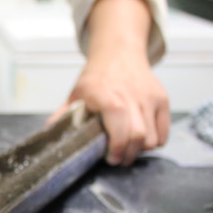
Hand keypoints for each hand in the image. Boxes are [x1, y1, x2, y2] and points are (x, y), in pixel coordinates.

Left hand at [49, 0, 169, 165]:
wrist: (119, 53)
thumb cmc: (96, 78)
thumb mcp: (75, 95)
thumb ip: (63, 116)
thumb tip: (48, 135)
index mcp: (105, 95)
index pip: (119, 126)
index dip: (117, 148)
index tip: (109, 158)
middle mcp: (131, 95)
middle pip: (138, 137)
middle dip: (128, 155)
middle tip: (118, 159)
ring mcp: (149, 97)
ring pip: (152, 138)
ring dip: (140, 150)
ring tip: (128, 148)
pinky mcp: (162, 99)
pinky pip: (164, 133)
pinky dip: (155, 142)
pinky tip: (141, 140)